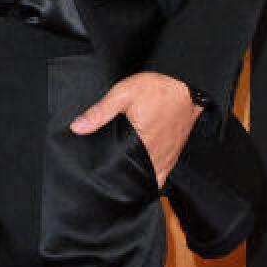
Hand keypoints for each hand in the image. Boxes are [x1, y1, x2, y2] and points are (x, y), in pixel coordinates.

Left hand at [70, 71, 202, 187]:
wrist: (189, 86)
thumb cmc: (159, 89)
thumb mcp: (123, 93)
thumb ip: (100, 112)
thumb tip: (77, 127)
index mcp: (141, 143)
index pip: (120, 170)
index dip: (107, 173)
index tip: (97, 173)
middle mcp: (155, 155)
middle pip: (133, 177)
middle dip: (119, 178)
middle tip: (106, 174)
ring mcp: (166, 158)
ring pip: (148, 180)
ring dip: (135, 179)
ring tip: (121, 176)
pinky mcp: (174, 156)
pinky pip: (161, 177)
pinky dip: (151, 178)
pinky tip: (141, 175)